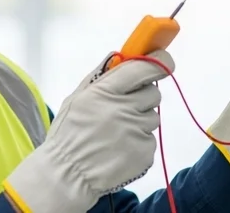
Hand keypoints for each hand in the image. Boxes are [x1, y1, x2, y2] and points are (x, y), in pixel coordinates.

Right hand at [3, 50, 174, 212]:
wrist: (67, 175)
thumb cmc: (68, 133)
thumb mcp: (76, 98)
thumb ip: (100, 76)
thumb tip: (119, 55)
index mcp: (105, 92)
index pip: (144, 68)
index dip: (159, 62)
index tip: (163, 62)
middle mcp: (123, 110)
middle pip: (153, 94)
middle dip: (142, 98)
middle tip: (124, 108)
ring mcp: (136, 133)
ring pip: (152, 118)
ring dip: (139, 121)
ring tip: (116, 133)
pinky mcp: (144, 153)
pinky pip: (150, 139)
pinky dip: (138, 142)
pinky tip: (119, 148)